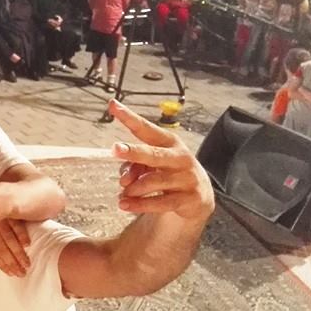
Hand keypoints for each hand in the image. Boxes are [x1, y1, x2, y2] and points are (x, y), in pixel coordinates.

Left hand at [0, 219, 31, 276]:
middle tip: (22, 273)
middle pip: (2, 248)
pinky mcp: (8, 213)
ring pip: (10, 239)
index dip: (1, 264)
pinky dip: (22, 234)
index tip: (10, 273)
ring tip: (27, 264)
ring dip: (19, 253)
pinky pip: (17, 225)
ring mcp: (0, 220)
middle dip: (12, 262)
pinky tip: (27, 244)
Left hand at [110, 100, 214, 221]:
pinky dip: (139, 204)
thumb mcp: (153, 164)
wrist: (198, 196)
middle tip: (115, 149)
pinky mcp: (189, 198)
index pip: (146, 128)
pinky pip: (160, 202)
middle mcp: (180, 157)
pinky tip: (124, 205)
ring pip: (153, 181)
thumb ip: (135, 165)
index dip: (129, 117)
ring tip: (122, 192)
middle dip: (134, 151)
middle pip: (153, 154)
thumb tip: (124, 178)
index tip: (112, 105)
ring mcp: (187, 178)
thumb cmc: (167, 171)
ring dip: (132, 188)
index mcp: (168, 142)